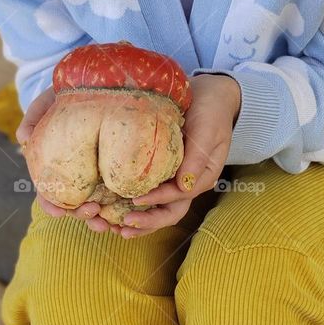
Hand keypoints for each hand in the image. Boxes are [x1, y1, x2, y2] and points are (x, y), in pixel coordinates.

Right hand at [17, 88, 116, 233]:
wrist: (97, 86)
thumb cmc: (64, 96)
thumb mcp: (47, 103)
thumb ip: (34, 118)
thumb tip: (23, 139)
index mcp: (55, 169)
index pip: (49, 194)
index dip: (52, 206)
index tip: (60, 212)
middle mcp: (76, 179)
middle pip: (75, 206)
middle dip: (81, 215)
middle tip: (93, 212)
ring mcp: (98, 178)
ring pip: (97, 207)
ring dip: (101, 219)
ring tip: (110, 222)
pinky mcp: (118, 173)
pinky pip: (121, 197)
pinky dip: (122, 210)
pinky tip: (130, 215)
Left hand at [116, 73, 241, 238]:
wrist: (207, 97)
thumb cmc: (210, 111)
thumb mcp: (208, 130)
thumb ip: (197, 157)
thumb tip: (183, 185)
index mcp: (201, 177)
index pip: (180, 196)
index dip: (159, 200)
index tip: (137, 200)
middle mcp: (187, 183)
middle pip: (169, 212)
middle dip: (147, 222)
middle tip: (123, 226)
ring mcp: (174, 180)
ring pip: (158, 209)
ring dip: (138, 221)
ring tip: (114, 228)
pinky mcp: (161, 172)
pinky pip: (147, 193)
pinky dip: (132, 205)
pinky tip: (113, 210)